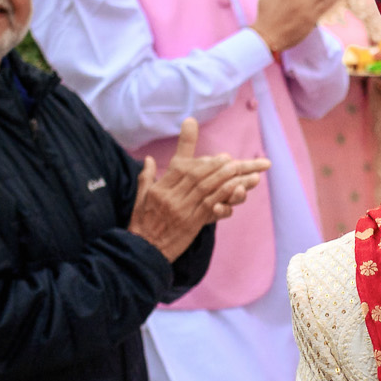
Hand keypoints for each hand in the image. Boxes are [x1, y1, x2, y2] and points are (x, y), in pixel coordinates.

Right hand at [128, 116, 270, 260]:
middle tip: (231, 158)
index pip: (179, 165)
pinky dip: (225, 196)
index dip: (189, 146)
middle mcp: (170, 196)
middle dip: (215, 164)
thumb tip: (148, 158)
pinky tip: (238, 189)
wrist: (141, 252)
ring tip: (240, 168)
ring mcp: (182, 210)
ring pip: (206, 188)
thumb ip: (146, 178)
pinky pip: (211, 206)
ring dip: (225, 177)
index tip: (195, 127)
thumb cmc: (140, 225)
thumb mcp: (139, 199)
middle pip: (197, 174)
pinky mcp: (192, 224)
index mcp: (160, 189)